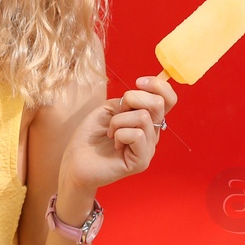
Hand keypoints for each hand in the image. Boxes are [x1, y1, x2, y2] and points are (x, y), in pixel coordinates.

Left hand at [60, 75, 178, 190]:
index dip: (159, 85)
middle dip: (132, 99)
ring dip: (118, 120)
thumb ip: (128, 102)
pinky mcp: (141, 162)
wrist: (75, 160)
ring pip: (144, 117)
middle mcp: (152, 134)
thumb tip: (141, 97)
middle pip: (159, 104)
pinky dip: (119, 134)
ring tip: (111, 133)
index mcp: (147, 120)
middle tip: (116, 112)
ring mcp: (148, 149)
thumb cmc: (90, 135)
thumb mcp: (109, 110)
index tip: (139, 82)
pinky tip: (114, 144)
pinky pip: (136, 134)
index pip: (168, 99)